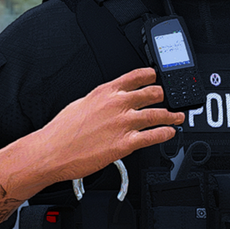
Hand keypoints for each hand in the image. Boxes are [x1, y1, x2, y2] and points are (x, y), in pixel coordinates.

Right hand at [30, 67, 184, 182]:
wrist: (51, 152)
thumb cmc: (61, 132)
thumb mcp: (80, 105)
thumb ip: (99, 101)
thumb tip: (108, 102)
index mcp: (105, 92)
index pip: (136, 76)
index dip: (151, 76)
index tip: (157, 77)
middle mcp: (117, 104)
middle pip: (152, 94)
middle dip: (164, 96)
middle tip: (169, 100)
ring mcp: (123, 123)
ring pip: (157, 114)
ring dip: (172, 115)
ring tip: (178, 117)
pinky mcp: (126, 143)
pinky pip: (153, 136)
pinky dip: (166, 133)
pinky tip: (170, 132)